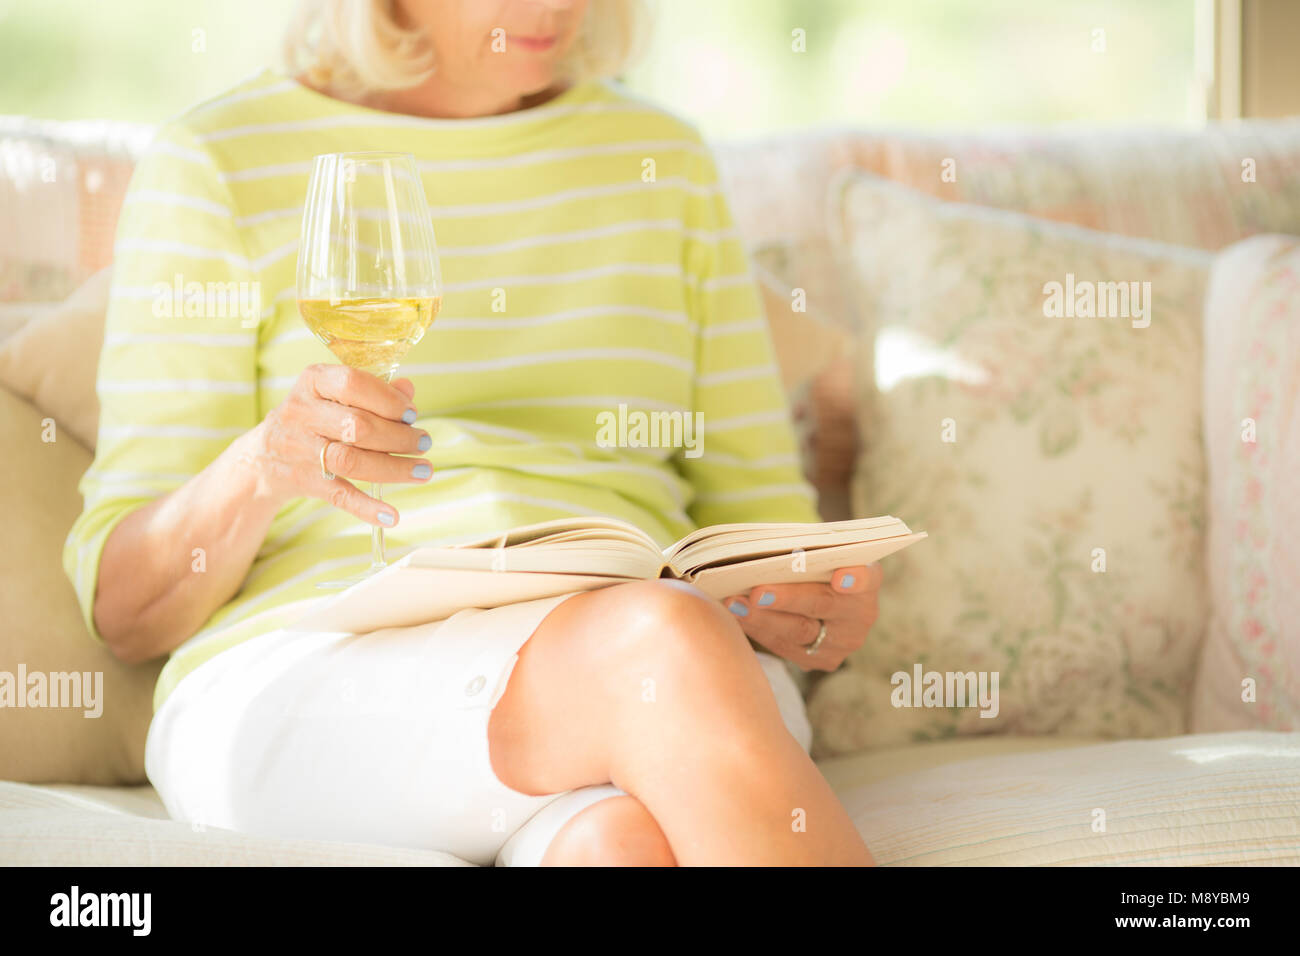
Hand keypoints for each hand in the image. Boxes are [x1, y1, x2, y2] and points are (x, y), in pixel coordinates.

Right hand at [245, 363, 432, 525]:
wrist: (265, 454)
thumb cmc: (315, 415)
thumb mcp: (334, 394)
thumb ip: (372, 390)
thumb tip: (408, 391)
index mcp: (312, 382)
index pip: (352, 384)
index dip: (387, 399)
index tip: (412, 413)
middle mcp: (302, 413)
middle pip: (356, 426)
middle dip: (398, 437)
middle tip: (424, 443)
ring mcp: (301, 450)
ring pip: (350, 461)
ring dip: (393, 469)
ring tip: (424, 471)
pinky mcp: (305, 481)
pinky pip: (339, 496)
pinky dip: (366, 508)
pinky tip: (392, 516)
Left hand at [723, 565, 880, 671]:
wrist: (822, 591)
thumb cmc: (816, 561)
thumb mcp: (820, 551)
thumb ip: (806, 550)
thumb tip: (764, 548)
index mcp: (869, 580)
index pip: (866, 579)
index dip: (855, 579)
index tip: (839, 576)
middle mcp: (861, 616)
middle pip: (822, 605)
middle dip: (788, 599)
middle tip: (758, 592)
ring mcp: (841, 643)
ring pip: (799, 632)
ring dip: (762, 618)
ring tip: (734, 603)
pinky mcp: (820, 660)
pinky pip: (785, 647)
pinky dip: (758, 628)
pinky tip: (737, 615)